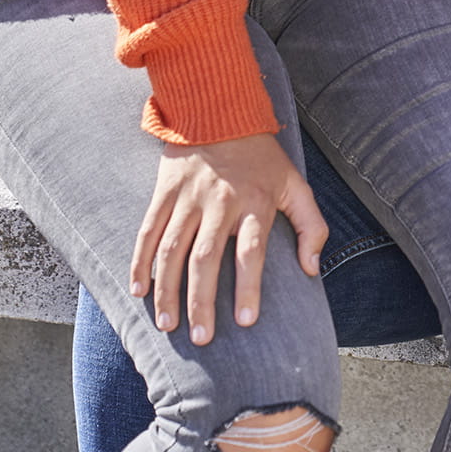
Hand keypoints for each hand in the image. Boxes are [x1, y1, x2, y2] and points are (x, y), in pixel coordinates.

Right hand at [131, 132, 326, 345]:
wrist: (219, 113)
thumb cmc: (262, 158)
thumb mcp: (296, 184)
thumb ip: (310, 226)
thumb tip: (312, 269)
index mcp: (255, 202)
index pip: (251, 252)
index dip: (249, 287)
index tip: (246, 322)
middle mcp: (219, 202)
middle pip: (206, 258)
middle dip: (201, 302)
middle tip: (200, 338)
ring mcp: (188, 198)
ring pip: (173, 250)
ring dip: (167, 290)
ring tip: (167, 325)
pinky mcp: (164, 193)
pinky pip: (148, 232)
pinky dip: (140, 262)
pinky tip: (138, 291)